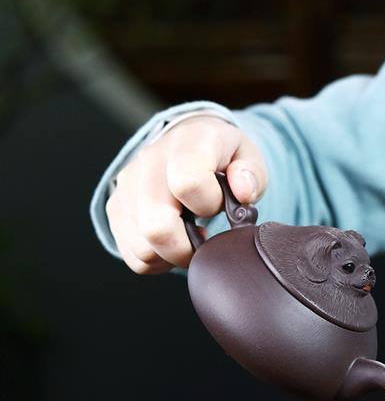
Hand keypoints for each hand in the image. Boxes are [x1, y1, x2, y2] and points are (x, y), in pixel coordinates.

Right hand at [106, 116, 267, 272]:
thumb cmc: (218, 155)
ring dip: (171, 254)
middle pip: (156, 226)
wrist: (186, 141)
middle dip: (186, 248)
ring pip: (142, 247)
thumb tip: (243, 192)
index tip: (218, 206)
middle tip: (204, 241)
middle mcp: (150, 161)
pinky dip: (156, 259)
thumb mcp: (246, 155)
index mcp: (187, 142)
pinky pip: (132, 255)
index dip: (209, 205)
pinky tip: (172, 241)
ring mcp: (128, 185)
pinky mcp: (116, 207)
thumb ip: (251, 174)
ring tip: (188, 236)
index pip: (187, 182)